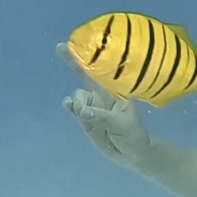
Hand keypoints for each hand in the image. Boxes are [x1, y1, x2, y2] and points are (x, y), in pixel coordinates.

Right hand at [55, 42, 151, 166]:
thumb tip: (83, 111)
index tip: (74, 43)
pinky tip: (68, 107)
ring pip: (77, 98)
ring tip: (91, 120)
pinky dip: (70, 107)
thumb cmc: (132, 134)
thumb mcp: (121, 125)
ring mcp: (92, 105)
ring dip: (79, 106)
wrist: (129, 153)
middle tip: (64, 59)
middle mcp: (102, 93)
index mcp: (115, 89)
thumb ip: (102, 117)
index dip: (88, 56)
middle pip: (83, 76)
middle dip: (74, 68)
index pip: (101, 69)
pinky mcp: (84, 118)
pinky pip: (73, 108)